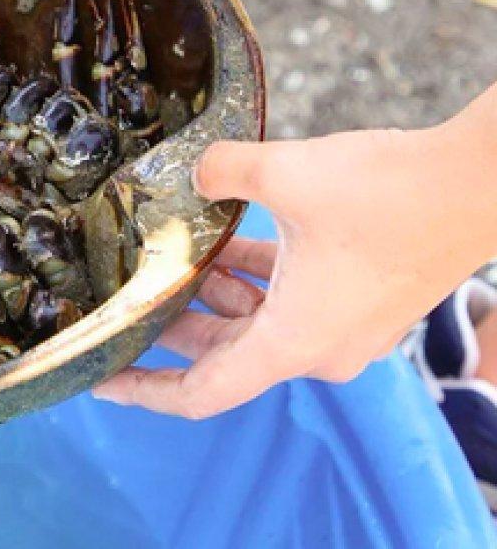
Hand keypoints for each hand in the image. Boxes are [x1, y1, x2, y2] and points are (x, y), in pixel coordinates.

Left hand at [92, 118, 496, 418]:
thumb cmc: (391, 190)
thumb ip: (221, 170)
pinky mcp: (359, 301)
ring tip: (169, 258)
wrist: (479, 183)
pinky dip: (255, 277)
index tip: (102, 381)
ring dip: (214, 294)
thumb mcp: (287, 172)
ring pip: (255, 322)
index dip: (145, 392)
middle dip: (171, 328)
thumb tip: (193, 171)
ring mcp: (342, 328)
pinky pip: (288, 301)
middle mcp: (317, 349)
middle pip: (222, 353)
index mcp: (293, 342)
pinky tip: (226, 239)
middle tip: (124, 300)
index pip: (201, 391)